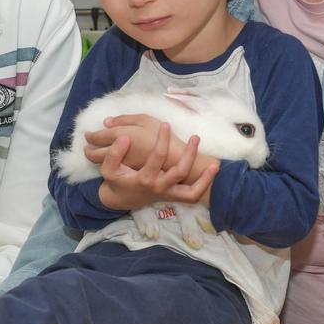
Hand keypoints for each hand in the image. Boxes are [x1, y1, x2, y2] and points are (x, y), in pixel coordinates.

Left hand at [84, 114, 182, 169]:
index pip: (97, 137)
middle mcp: (117, 152)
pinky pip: (111, 167)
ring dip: (94, 157)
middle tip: (86, 145)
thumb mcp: (145, 120)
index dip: (90, 135)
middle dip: (88, 149)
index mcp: (120, 135)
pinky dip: (106, 163)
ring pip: (101, 163)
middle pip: (94, 154)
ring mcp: (121, 164)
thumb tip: (106, 122)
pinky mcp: (127, 172)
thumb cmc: (161, 135)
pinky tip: (107, 159)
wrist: (175, 159)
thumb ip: (124, 120)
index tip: (88, 134)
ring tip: (92, 152)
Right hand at [86, 115, 218, 184]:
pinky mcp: (174, 196)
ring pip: (190, 189)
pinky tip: (213, 169)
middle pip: (179, 172)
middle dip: (189, 154)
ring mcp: (168, 193)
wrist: (122, 199)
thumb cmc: (117, 180)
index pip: (157, 157)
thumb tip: (124, 138)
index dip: (162, 140)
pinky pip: (192, 195)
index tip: (166, 124)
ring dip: (203, 176)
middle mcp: (159, 187)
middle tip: (195, 137)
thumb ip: (114, 154)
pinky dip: (204, 185)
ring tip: (213, 161)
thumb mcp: (109, 169)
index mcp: (144, 179)